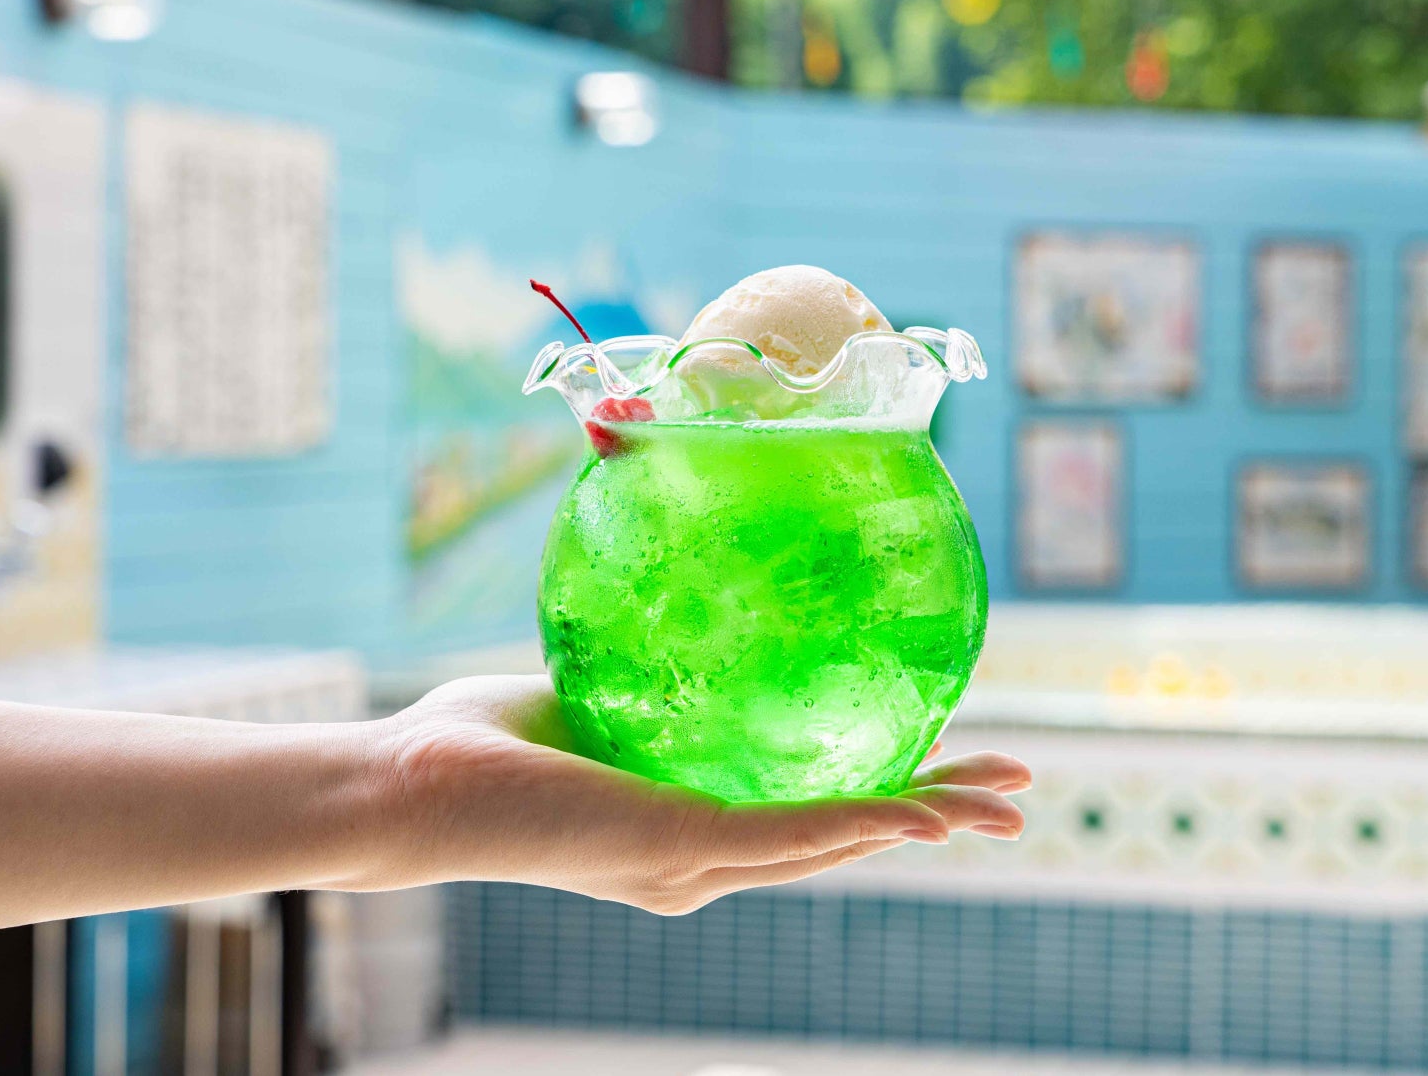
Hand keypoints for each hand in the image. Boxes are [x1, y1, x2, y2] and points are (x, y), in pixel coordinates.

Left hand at [352, 675, 1029, 914]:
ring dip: (929, 819)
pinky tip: (929, 805)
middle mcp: (700, 861)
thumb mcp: (587, 683)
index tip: (944, 764)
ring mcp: (694, 863)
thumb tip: (681, 565)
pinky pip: (799, 831)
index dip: (884, 796)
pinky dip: (872, 819)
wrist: (411, 783)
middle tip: (1015, 798)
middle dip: (936, 816)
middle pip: (847, 838)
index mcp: (685, 828)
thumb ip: (643, 649)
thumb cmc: (477, 737)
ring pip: (842, 843)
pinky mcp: (679, 846)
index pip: (807, 813)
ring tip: (1005, 803)